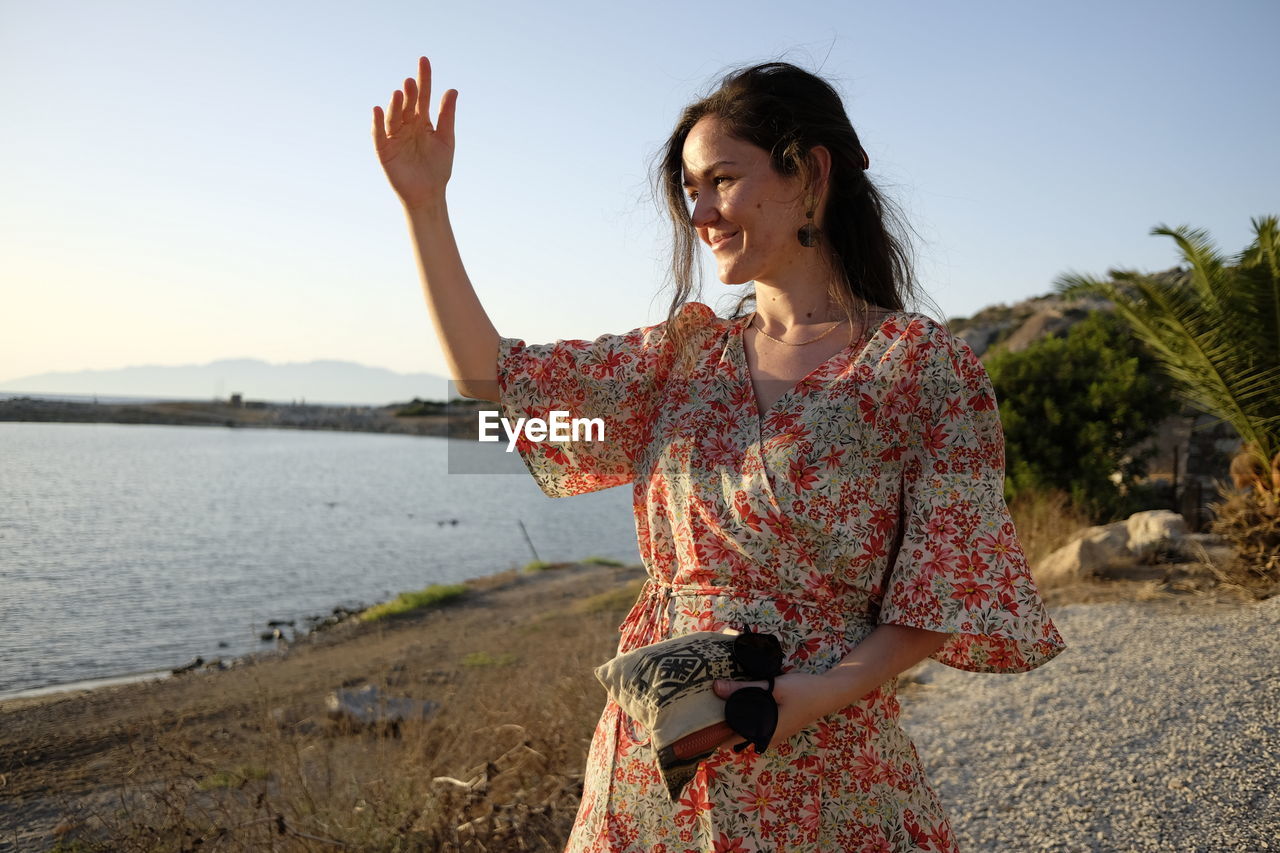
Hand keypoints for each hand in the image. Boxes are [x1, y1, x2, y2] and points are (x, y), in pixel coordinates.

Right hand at [372, 56, 457, 210]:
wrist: (429, 194)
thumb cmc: (438, 168)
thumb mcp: (446, 139)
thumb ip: (447, 116)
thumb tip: (452, 89)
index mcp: (422, 121)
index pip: (422, 95)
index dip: (423, 79)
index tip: (424, 60)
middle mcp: (407, 125)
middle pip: (407, 104)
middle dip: (409, 93)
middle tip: (411, 82)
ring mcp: (394, 137)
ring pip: (393, 116)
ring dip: (395, 105)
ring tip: (399, 93)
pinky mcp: (384, 150)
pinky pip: (379, 134)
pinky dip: (377, 122)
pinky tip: (378, 109)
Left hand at [710, 671, 836, 754]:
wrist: (828, 693)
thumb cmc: (803, 691)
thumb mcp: (773, 687)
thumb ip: (745, 688)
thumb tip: (715, 688)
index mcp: (764, 733)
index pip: (728, 740)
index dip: (711, 732)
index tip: (696, 720)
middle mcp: (766, 739)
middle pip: (733, 736)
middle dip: (718, 724)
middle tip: (701, 705)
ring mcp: (772, 735)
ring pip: (743, 731)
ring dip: (730, 719)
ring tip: (714, 701)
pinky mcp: (776, 727)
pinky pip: (752, 726)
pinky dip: (742, 717)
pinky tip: (736, 701)